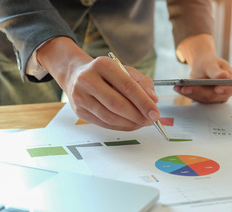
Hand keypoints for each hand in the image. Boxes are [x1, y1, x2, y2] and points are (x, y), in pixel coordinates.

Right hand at [37, 37, 159, 130]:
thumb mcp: (124, 70)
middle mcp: (88, 80)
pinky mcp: (79, 111)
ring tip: (142, 123)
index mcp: (102, 65)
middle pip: (117, 104)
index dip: (143, 102)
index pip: (127, 86)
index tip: (155, 113)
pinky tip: (130, 124)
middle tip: (151, 120)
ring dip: (130, 124)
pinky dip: (121, 126)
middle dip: (138, 116)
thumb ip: (142, 83)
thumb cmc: (105, 73)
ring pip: (110, 117)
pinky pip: (104, 123)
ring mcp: (81, 97)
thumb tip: (153, 100)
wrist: (75, 74)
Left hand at [174, 34, 231, 102]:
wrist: (200, 65)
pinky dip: (186, 93)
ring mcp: (215, 97)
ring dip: (190, 93)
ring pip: (204, 99)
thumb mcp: (210, 63)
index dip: (227, 90)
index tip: (217, 89)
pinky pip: (196, 98)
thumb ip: (216, 71)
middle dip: (200, 92)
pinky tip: (178, 88)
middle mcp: (226, 91)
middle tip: (187, 87)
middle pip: (215, 96)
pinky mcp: (205, 99)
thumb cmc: (208, 61)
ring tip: (179, 87)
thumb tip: (224, 76)